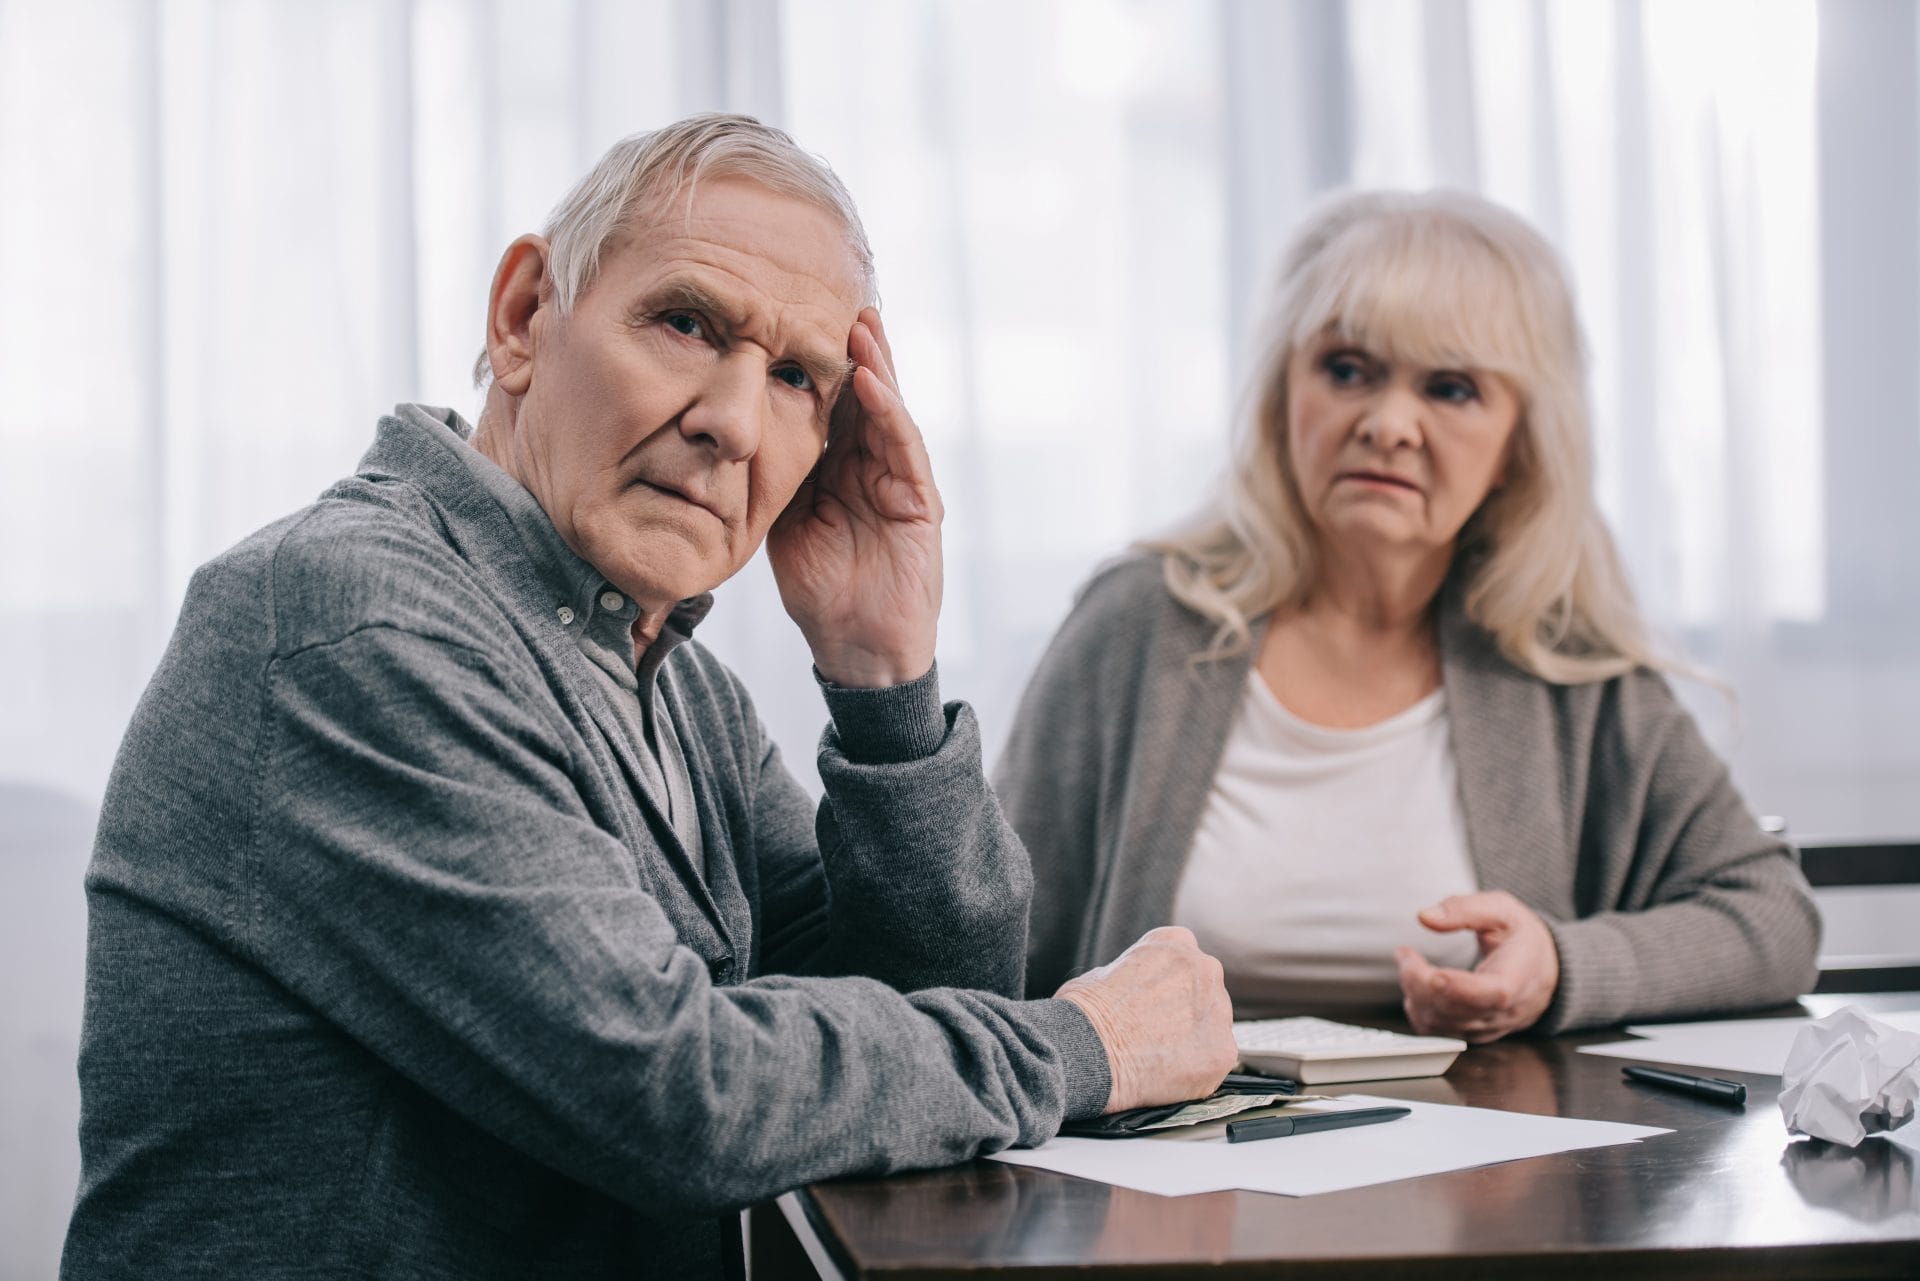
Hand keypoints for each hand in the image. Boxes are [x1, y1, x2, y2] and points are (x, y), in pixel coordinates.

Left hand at [767, 307, 941, 687]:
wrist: (855, 648)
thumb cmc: (821, 589)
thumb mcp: (781, 520)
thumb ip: (771, 475)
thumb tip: (730, 432)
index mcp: (842, 467)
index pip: (834, 402)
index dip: (820, 361)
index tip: (798, 316)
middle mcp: (875, 467)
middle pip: (867, 395)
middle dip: (857, 348)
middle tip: (842, 297)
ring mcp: (902, 483)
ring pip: (889, 411)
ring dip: (877, 366)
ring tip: (860, 324)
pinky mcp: (922, 506)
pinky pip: (904, 450)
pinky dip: (889, 414)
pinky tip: (872, 382)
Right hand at [1055, 927, 1237, 1113]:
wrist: (1090, 1052)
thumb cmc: (1085, 1014)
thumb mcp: (1100, 975)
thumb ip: (1131, 978)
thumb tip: (1131, 994)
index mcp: (1175, 943)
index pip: (1182, 963)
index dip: (1165, 988)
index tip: (1151, 1007)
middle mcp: (1205, 969)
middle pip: (1204, 994)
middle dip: (1185, 1015)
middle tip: (1155, 1037)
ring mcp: (1218, 1010)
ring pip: (1213, 1029)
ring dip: (1192, 1043)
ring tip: (1157, 1060)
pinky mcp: (1223, 1051)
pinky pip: (1214, 1063)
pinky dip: (1196, 1073)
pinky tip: (1167, 1077)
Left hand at [1395, 891, 1559, 1042]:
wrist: (1545, 971)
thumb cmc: (1522, 938)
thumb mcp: (1502, 909)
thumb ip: (1465, 909)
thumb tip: (1425, 917)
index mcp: (1516, 981)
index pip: (1487, 994)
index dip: (1450, 984)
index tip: (1417, 962)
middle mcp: (1501, 1013)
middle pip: (1451, 1011)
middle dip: (1416, 980)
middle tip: (1404, 953)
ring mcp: (1486, 1028)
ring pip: (1438, 1024)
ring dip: (1413, 994)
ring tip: (1409, 963)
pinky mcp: (1471, 1034)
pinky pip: (1436, 1031)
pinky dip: (1418, 1008)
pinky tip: (1417, 984)